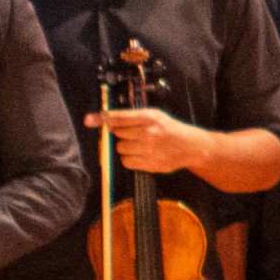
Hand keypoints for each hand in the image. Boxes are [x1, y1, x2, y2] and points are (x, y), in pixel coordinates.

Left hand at [88, 106, 209, 175]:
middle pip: (117, 134)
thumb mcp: (154, 116)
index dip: (102, 118)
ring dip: (125, 147)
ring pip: (120, 148)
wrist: (191, 146)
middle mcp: (148, 132)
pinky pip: (127, 162)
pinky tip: (142, 155)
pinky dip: (130, 159)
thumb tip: (104, 121)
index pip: (118, 118)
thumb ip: (130, 118)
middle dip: (122, 134)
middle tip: (134, 135)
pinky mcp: (150, 163)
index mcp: (149, 117)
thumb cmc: (169, 129)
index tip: (88, 120)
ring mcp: (150, 149)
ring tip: (140, 145)